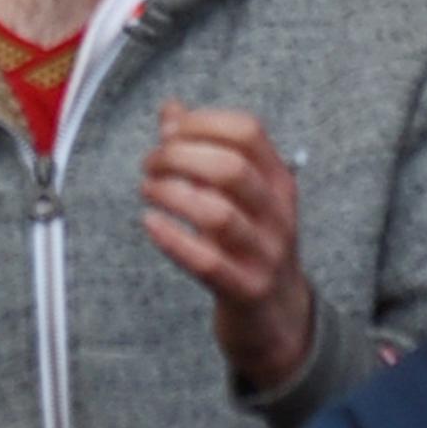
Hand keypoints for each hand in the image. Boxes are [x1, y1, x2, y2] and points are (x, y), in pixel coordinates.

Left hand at [140, 101, 314, 393]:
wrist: (278, 318)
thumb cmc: (249, 244)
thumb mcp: (240, 195)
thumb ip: (206, 150)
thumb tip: (170, 109)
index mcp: (279, 180)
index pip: (248, 132)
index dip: (203, 123)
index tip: (169, 131)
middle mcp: (278, 213)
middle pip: (232, 168)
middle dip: (180, 157)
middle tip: (150, 162)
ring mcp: (266, 254)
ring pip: (218, 215)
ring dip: (172, 195)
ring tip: (147, 188)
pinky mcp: (247, 290)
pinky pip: (207, 262)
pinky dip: (173, 238)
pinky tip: (150, 222)